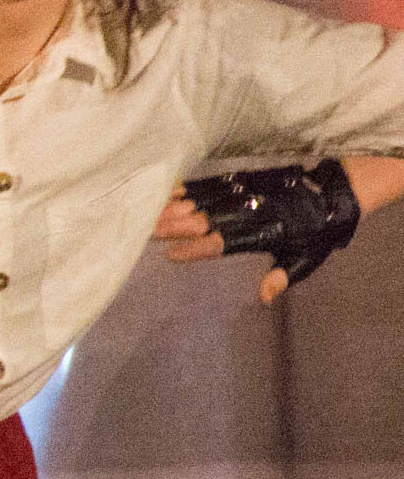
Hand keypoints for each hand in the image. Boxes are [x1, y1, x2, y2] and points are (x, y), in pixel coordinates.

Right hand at [161, 162, 359, 303]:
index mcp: (257, 234)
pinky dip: (186, 188)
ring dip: (171, 208)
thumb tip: (264, 298)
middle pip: (199, 221)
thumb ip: (281, 276)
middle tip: (143, 231)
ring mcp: (240, 194)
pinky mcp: (241, 181)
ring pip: (198, 202)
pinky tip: (169, 193)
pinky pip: (207, 184)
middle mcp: (243, 214)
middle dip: (171, 226)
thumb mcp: (306, 258)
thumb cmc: (319, 230)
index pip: (218, 243)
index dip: (193, 250)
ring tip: (147, 214)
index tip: (170, 256)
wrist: (335, 192)